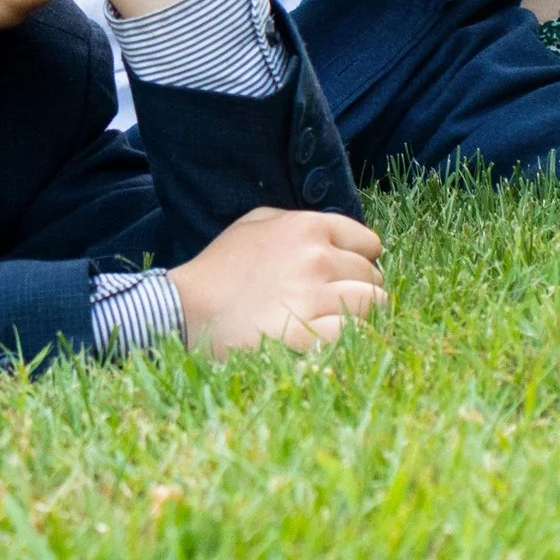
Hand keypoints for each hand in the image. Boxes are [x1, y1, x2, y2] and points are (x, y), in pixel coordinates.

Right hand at [169, 206, 386, 357]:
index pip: (368, 243)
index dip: (358, 261)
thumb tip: (335, 234)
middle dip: (358, 289)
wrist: (185, 310)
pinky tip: (327, 339)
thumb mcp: (254, 223)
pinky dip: (349, 337)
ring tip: (332, 322)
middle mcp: (317, 257)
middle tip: (330, 303)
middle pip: (373, 275)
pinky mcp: (309, 334)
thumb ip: (296, 220)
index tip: (341, 276)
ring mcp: (314, 296)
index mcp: (308, 226)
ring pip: (374, 303)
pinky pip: (356, 332)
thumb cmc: (220, 268)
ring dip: (359, 315)